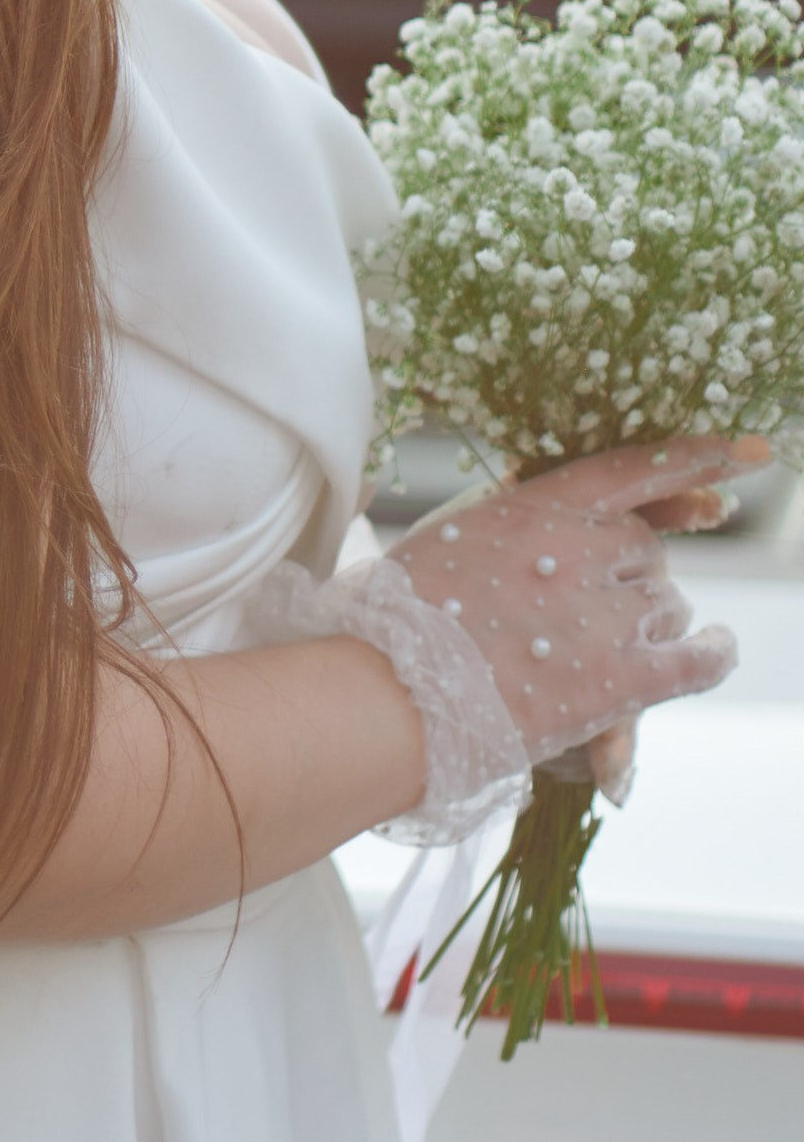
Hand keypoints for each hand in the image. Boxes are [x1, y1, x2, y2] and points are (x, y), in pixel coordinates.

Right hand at [387, 432, 760, 772]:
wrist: (390, 690)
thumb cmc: (398, 617)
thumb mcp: (451, 539)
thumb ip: (509, 527)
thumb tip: (552, 532)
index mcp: (534, 508)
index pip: (633, 470)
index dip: (697, 458)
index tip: (751, 450)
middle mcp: (581, 551)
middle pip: (647, 549)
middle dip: (629, 573)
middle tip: (590, 605)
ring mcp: (604, 616)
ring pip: (667, 603)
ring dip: (647, 621)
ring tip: (600, 649)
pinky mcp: (619, 679)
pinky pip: (696, 659)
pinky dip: (714, 652)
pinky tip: (718, 646)